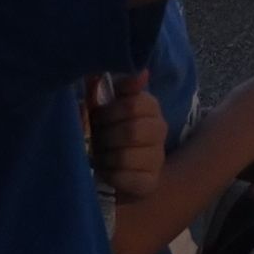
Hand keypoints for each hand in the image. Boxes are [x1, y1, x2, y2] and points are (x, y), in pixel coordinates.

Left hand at [86, 74, 167, 203]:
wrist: (116, 166)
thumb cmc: (107, 129)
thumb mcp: (106, 105)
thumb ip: (115, 86)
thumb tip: (142, 71)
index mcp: (150, 106)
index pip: (133, 104)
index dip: (109, 112)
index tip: (96, 116)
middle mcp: (159, 130)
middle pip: (131, 131)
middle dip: (105, 136)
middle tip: (94, 139)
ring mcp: (157, 157)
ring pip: (126, 157)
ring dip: (104, 158)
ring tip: (97, 156)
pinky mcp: (150, 182)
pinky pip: (127, 179)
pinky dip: (110, 175)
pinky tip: (105, 171)